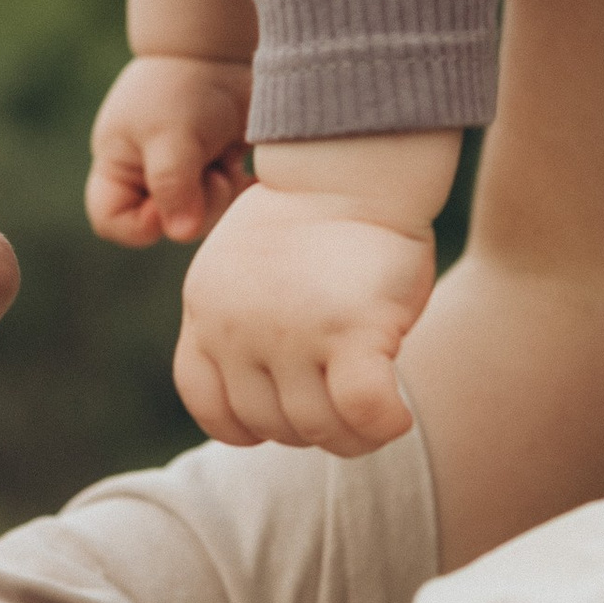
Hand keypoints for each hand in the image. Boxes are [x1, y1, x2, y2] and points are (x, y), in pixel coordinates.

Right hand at [86, 53, 252, 246]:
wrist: (225, 50)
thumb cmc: (186, 87)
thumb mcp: (172, 135)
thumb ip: (172, 185)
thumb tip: (180, 233)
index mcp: (119, 165)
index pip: (111, 221)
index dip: (139, 225)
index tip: (168, 202)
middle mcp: (148, 175)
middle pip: (166, 226)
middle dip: (194, 207)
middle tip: (211, 173)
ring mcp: (185, 173)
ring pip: (201, 217)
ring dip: (220, 195)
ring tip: (225, 161)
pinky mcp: (217, 168)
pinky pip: (228, 201)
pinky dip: (238, 189)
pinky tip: (246, 169)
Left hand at [174, 184, 431, 452]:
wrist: (351, 168)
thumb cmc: (313, 222)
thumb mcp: (247, 270)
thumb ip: (246, 327)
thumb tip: (275, 395)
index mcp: (206, 311)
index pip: (209, 405)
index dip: (249, 423)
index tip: (287, 406)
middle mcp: (238, 329)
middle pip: (271, 424)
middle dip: (312, 427)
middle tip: (346, 402)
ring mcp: (292, 333)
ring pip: (317, 427)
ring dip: (351, 434)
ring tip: (375, 411)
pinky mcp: (352, 331)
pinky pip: (365, 411)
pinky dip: (384, 424)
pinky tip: (398, 414)